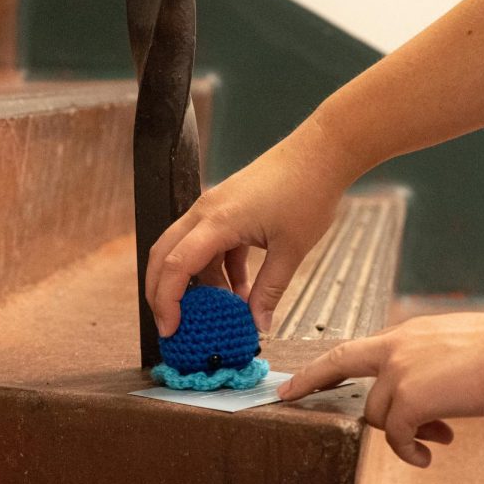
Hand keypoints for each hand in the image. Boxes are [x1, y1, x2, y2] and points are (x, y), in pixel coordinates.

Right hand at [146, 114, 360, 336]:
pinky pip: (209, 245)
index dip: (167, 301)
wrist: (320, 153)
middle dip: (163, 294)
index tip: (171, 330)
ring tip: (220, 313)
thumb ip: (270, 291)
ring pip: (187, 251)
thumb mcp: (291, 251)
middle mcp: (205, 212)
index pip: (176, 266)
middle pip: (165, 256)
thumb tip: (258, 326)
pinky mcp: (225, 209)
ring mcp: (213, 208)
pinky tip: (239, 291)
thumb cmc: (307, 193)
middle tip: (175, 326)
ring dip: (199, 284)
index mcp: (217, 221)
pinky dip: (218, 270)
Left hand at [277, 312, 483, 466]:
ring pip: (377, 414)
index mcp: (407, 334)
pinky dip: (408, 450)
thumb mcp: (459, 351)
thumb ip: (432, 370)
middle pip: (339, 365)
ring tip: (436, 437)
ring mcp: (400, 372)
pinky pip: (396, 436)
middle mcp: (396, 347)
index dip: (323, 365)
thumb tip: (428, 407)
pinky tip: (426, 456)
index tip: (297, 378)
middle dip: (307, 382)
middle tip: (286, 397)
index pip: (354, 348)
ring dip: (401, 432)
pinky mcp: (411, 399)